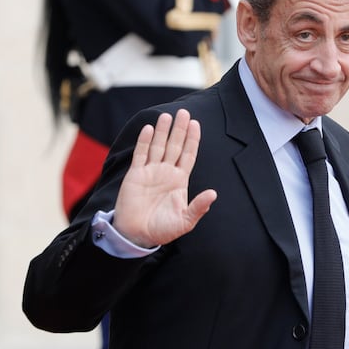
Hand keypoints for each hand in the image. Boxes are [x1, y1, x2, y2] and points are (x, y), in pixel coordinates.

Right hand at [113, 109, 216, 247]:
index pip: (188, 154)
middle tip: (184, 112)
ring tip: (167, 115)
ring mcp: (150, 172)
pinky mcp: (135, 175)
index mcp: (180, 180)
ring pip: (158, 146)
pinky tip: (148, 129)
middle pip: (175, 145)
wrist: (137, 236)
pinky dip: (144, 142)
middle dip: (180, 129)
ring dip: (162, 131)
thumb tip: (214, 193)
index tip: (196, 124)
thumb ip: (199, 207)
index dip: (193, 139)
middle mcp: (166, 172)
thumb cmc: (162, 229)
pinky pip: (141, 155)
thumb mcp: (185, 220)